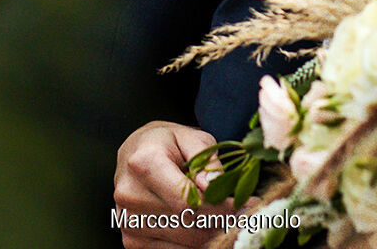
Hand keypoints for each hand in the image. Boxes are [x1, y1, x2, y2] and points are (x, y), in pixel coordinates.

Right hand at [114, 121, 241, 248]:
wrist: (134, 154)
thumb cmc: (168, 144)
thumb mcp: (193, 138)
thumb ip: (206, 161)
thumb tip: (214, 187)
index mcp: (144, 163)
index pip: (191, 201)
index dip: (224, 208)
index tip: (248, 206)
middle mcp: (130, 194)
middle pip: (191, 225)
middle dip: (225, 221)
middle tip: (248, 214)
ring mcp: (128, 221)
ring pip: (187, 243)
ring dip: (214, 234)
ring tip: (231, 219)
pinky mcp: (131, 241)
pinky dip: (196, 244)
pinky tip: (208, 229)